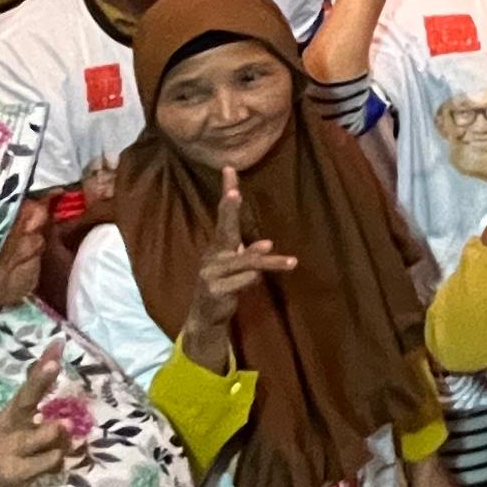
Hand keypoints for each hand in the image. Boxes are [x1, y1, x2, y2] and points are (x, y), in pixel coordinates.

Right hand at [0, 345, 80, 486]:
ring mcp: (5, 450)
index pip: (27, 387)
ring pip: (51, 432)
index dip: (43, 366)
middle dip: (40, 380)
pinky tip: (41, 471)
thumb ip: (38, 420)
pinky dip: (56, 464)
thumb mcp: (19, 438)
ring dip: (59, 442)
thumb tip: (61, 401)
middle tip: (54, 362)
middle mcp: (3, 428)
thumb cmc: (7, 467)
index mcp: (6, 418)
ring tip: (45, 455)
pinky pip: (52, 459)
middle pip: (27, 399)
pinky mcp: (13, 471)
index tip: (58, 343)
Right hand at [177, 168, 298, 369]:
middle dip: (229, 209)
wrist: (206, 316)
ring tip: (279, 254)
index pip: (224, 215)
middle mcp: (213, 255)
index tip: (230, 170)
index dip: (228, 192)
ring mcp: (211, 272)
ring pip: (246, 261)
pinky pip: (244, 280)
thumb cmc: (224, 285)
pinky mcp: (215, 290)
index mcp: (219, 246)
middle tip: (234, 193)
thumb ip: (247, 254)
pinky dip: (252, 281)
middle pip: (225, 228)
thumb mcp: (235, 266)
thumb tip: (265, 246)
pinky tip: (252, 283)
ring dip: (267, 260)